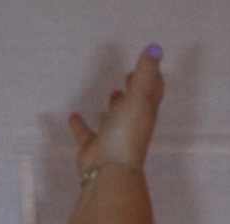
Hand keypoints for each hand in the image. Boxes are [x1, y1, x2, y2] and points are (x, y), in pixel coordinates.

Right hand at [68, 44, 163, 175]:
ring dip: (115, 106)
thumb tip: (155, 48)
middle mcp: (131, 124)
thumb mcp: (138, 97)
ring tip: (112, 93)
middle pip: (136, 104)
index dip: (153, 76)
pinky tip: (73, 116)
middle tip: (129, 75)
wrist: (108, 170)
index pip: (153, 91)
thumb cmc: (126, 132)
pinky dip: (81, 125)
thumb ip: (145, 72)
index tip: (148, 63)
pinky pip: (87, 134)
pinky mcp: (94, 148)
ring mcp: (113, 137)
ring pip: (115, 119)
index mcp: (144, 111)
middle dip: (135, 89)